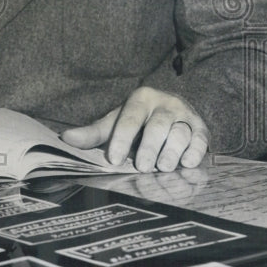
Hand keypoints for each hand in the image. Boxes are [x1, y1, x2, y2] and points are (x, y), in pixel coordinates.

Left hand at [60, 87, 208, 171]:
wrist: (170, 110)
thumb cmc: (137, 121)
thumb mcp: (114, 123)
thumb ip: (93, 133)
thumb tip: (65, 139)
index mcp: (141, 98)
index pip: (130, 118)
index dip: (121, 139)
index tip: (113, 159)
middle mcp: (165, 103)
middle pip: (158, 125)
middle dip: (149, 147)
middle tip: (142, 167)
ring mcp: (185, 115)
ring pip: (180, 132)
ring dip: (171, 152)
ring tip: (162, 168)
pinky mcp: (201, 128)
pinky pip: (200, 139)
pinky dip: (194, 152)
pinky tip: (186, 164)